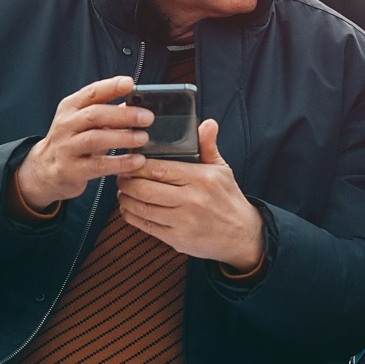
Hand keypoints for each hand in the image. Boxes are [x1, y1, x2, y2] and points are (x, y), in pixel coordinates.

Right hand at [14, 75, 149, 210]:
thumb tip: (138, 103)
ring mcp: (66, 148)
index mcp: (71, 108)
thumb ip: (109, 111)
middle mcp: (66, 125)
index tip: (130, 84)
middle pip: (94, 115)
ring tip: (143, 138)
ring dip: (122, 137)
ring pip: (94, 139)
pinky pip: (99, 165)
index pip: (91, 93)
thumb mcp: (86, 122)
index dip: (111, 87)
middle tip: (147, 117)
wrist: (45, 170)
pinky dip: (121, 162)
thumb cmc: (73, 141)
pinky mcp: (71, 170)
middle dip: (123, 115)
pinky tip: (137, 160)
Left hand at [114, 121, 264, 270]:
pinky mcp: (177, 239)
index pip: (159, 169)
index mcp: (202, 179)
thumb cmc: (228, 200)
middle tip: (122, 177)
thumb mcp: (222, 170)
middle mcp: (192, 200)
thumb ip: (209, 147)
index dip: (137, 165)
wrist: (242, 235)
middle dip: (126, 181)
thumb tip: (208, 124)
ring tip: (124, 192)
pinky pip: (146, 226)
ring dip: (126, 199)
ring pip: (141, 208)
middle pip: (145, 188)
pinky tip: (130, 209)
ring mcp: (184, 221)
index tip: (130, 162)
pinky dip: (132, 216)